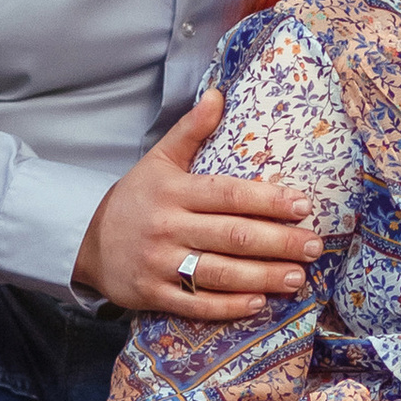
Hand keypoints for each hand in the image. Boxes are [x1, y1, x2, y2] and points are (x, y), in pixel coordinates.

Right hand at [75, 85, 323, 320]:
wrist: (86, 240)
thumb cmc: (135, 198)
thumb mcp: (158, 159)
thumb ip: (190, 130)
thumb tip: (218, 93)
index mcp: (174, 191)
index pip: (229, 195)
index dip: (269, 200)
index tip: (303, 206)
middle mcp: (168, 227)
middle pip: (232, 236)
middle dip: (279, 242)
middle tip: (314, 246)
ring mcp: (160, 264)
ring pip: (219, 273)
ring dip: (263, 276)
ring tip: (298, 276)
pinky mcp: (153, 294)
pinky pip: (197, 305)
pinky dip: (229, 307)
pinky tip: (259, 303)